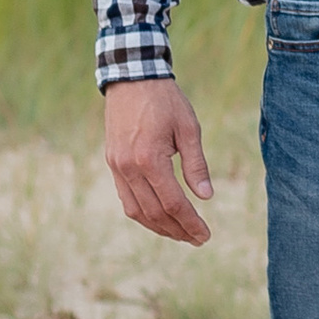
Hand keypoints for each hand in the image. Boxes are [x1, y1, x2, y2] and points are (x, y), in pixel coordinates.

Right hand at [103, 79, 215, 245]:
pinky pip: (126, 198)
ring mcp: (117, 167)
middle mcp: (129, 168)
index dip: (190, 223)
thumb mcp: (189, 128)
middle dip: (177, 230)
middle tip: (198, 239)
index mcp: (150, 159)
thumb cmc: (166, 101)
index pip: (173, 203)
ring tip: (181, 234)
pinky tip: (159, 217)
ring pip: (136, 211)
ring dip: (159, 227)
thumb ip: (196, 164)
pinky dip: (143, 213)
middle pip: (154, 213)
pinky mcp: (113, 163)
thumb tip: (206, 197)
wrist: (132, 78)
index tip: (206, 235)